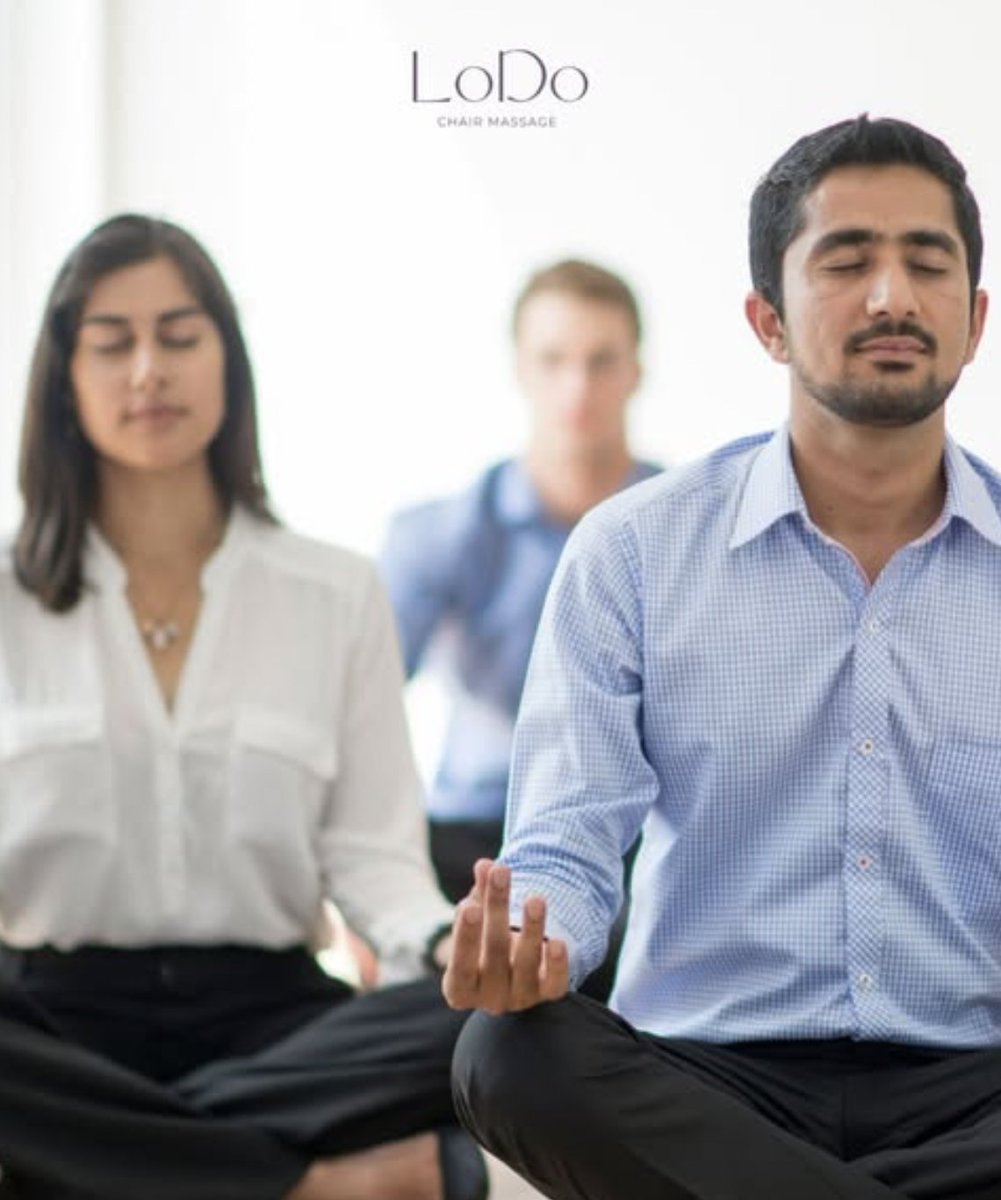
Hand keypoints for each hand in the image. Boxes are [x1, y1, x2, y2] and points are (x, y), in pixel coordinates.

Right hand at [442, 858, 568, 1013]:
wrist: (511, 971)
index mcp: (460, 987)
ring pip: (526, 963)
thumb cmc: (484, 941)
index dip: (465, 935)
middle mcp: (489, 999)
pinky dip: (557, 965)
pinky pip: (554, 984)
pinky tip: (559, 942)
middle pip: (494, 951)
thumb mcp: (479, 920)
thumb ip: (480, 894)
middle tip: (500, 874)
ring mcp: (519, 998)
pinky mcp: (546, 995)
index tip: (469, 904)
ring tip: (535, 899)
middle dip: (497, 909)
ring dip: (532, 929)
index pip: (461, 964)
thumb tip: (484, 865)